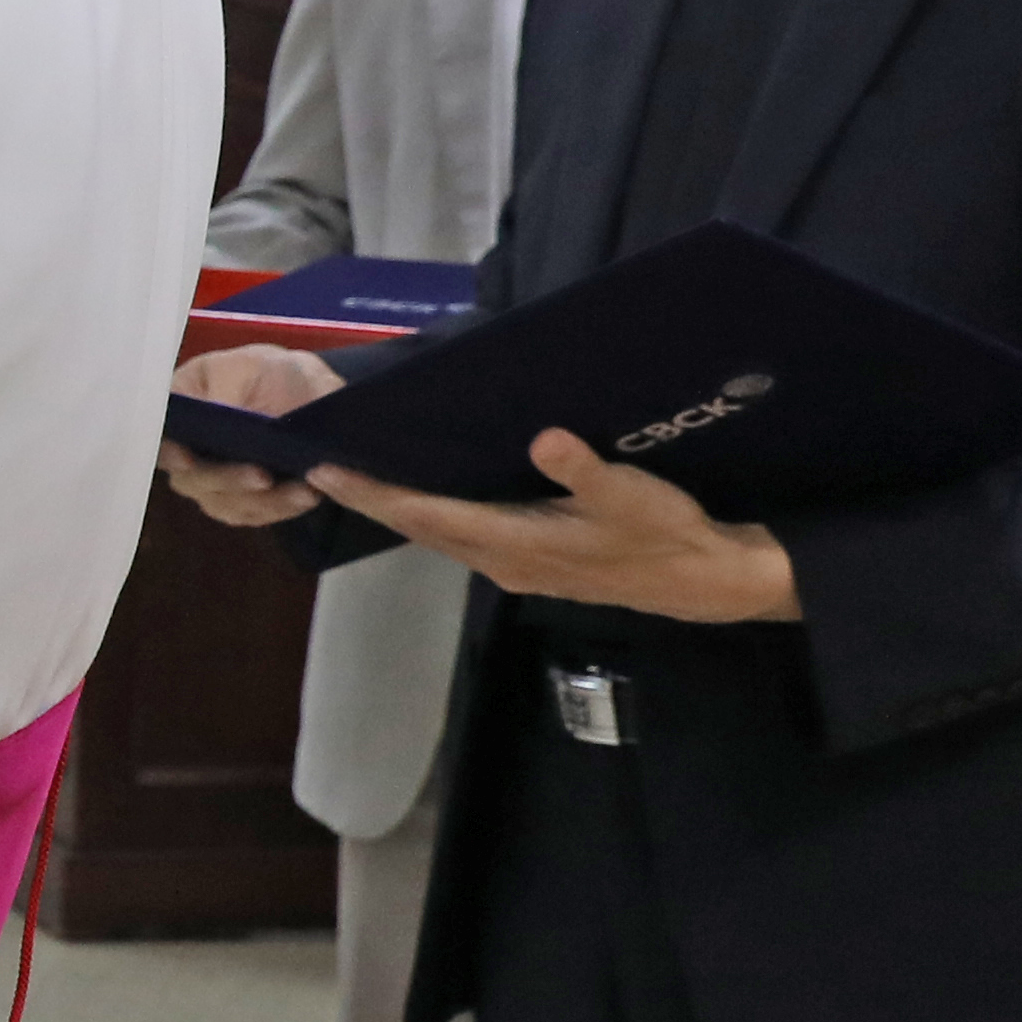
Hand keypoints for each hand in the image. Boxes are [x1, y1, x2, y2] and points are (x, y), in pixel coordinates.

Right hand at [159, 344, 341, 529]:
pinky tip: (307, 494)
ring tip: (302, 490)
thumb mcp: (246, 367)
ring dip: (262, 500)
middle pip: (190, 479)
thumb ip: (223, 388)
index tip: (188, 459)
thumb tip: (209, 419)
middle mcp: (187, 452)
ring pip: (224, 503)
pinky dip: (281, 508)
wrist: (311, 394)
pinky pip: (254, 514)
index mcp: (178, 414)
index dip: (166, 453)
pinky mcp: (244, 502)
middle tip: (263, 475)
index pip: (158, 439)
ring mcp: (214, 482)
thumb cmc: (270, 373)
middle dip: (226, 480)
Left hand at [310, 428, 799, 624]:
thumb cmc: (664, 534)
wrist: (700, 580)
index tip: (328, 472)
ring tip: (359, 476)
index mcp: (515, 543)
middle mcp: (502, 561)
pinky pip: (462, 537)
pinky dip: (431, 516)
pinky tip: (423, 494)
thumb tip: (546, 441)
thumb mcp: (632, 496)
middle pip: (420, 528)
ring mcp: (514, 567)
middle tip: (321, 467)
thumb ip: (586, 471)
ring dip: (397, 511)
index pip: (428, 515)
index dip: (377, 494)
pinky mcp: (529, 563)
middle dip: (371, 500)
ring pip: (439, 536)